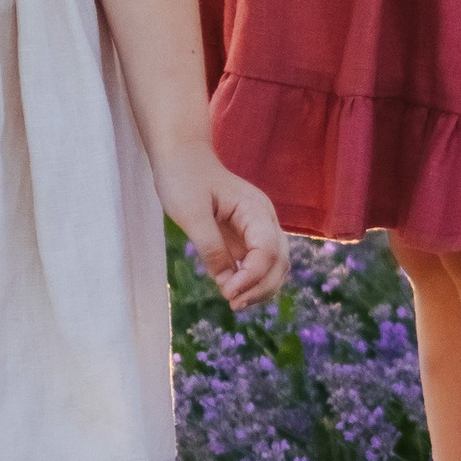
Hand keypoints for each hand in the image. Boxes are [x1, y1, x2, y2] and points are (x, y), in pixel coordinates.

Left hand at [157, 150, 288, 310]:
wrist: (181, 155)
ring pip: (275, 266)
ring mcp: (258, 228)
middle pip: (279, 261)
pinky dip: (253, 281)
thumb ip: (210, 248)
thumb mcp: (191, 214)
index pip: (267, 251)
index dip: (252, 277)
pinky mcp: (247, 236)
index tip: (227, 293)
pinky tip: (235, 292)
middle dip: (261, 288)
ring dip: (261, 288)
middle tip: (233, 305)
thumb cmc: (183, 178)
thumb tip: (227, 283)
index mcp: (255, 209)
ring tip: (235, 304)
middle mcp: (264, 219)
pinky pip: (260, 264)